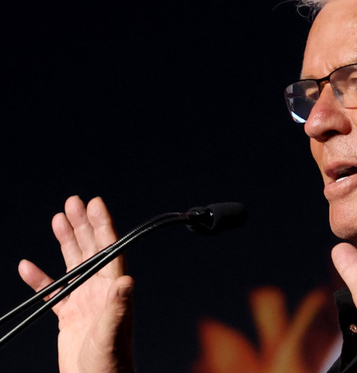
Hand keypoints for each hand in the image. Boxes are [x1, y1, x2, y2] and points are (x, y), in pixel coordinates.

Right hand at [18, 196, 133, 372]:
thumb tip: (126, 280)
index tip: (95, 204)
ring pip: (73, 264)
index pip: (110, 249)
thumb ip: (118, 307)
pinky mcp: (68, 316)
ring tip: (59, 218)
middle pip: (91, 249)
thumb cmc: (110, 362)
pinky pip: (52, 292)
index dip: (103, 225)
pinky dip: (40, 279)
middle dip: (83, 225)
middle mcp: (100, 290)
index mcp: (113, 289)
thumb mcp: (113, 332)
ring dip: (66, 241)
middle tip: (73, 202)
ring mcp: (84, 301)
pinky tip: (28, 265)